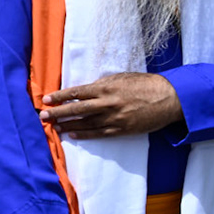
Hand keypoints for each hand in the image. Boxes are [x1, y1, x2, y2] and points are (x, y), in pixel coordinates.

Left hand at [40, 73, 182, 138]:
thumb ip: (103, 84)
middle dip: (58, 112)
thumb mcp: (122, 78)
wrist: (170, 98)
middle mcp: (108, 103)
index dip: (60, 96)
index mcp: (106, 88)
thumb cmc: (145, 84)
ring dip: (68, 125)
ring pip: (85, 123)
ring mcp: (114, 118)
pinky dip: (84, 135)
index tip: (47, 99)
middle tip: (43, 115)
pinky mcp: (122, 129)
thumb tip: (86, 89)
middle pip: (77, 109)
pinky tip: (72, 135)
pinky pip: (99, 133)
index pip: (77, 92)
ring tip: (54, 127)